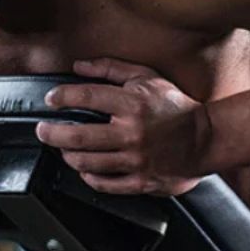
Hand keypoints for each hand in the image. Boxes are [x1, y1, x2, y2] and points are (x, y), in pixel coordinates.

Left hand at [35, 58, 210, 195]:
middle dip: (52, 133)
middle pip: (78, 136)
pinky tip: (85, 169)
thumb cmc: (175, 107)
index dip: (62, 97)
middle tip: (43, 130)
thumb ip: (111, 69)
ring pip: (87, 162)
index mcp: (133, 104)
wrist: (206, 140)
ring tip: (64, 149)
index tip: (52, 99)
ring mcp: (136, 160)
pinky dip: (89, 177)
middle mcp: (132, 133)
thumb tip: (78, 66)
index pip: (86, 97)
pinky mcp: (141, 181)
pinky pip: (105, 184)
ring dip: (68, 155)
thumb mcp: (147, 78)